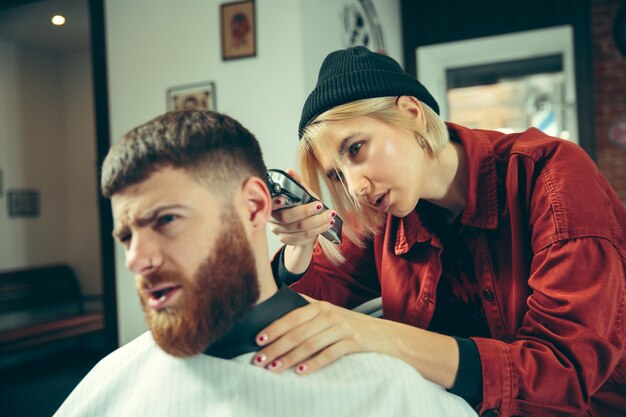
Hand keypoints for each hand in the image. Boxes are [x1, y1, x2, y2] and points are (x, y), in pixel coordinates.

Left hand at [251, 300, 399, 374]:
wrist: (386, 335)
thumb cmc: (350, 326)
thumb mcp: (329, 314)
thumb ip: (307, 312)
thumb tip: (276, 312)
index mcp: (320, 306)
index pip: (291, 317)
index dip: (273, 328)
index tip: (257, 340)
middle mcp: (329, 314)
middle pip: (297, 332)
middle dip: (276, 347)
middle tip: (259, 360)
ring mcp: (342, 327)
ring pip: (310, 344)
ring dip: (289, 358)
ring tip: (274, 368)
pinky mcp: (354, 341)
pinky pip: (330, 354)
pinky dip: (314, 363)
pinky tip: (301, 372)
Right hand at [268, 169, 335, 247]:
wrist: (302, 226)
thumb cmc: (299, 206)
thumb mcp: (299, 193)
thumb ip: (295, 183)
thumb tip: (290, 171)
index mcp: (271, 205)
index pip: (270, 204)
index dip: (275, 202)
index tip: (283, 198)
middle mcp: (272, 220)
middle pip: (286, 218)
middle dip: (306, 211)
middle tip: (320, 205)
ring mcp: (279, 232)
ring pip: (299, 229)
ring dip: (318, 221)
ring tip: (330, 215)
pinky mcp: (288, 241)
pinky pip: (304, 237)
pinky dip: (318, 230)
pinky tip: (327, 224)